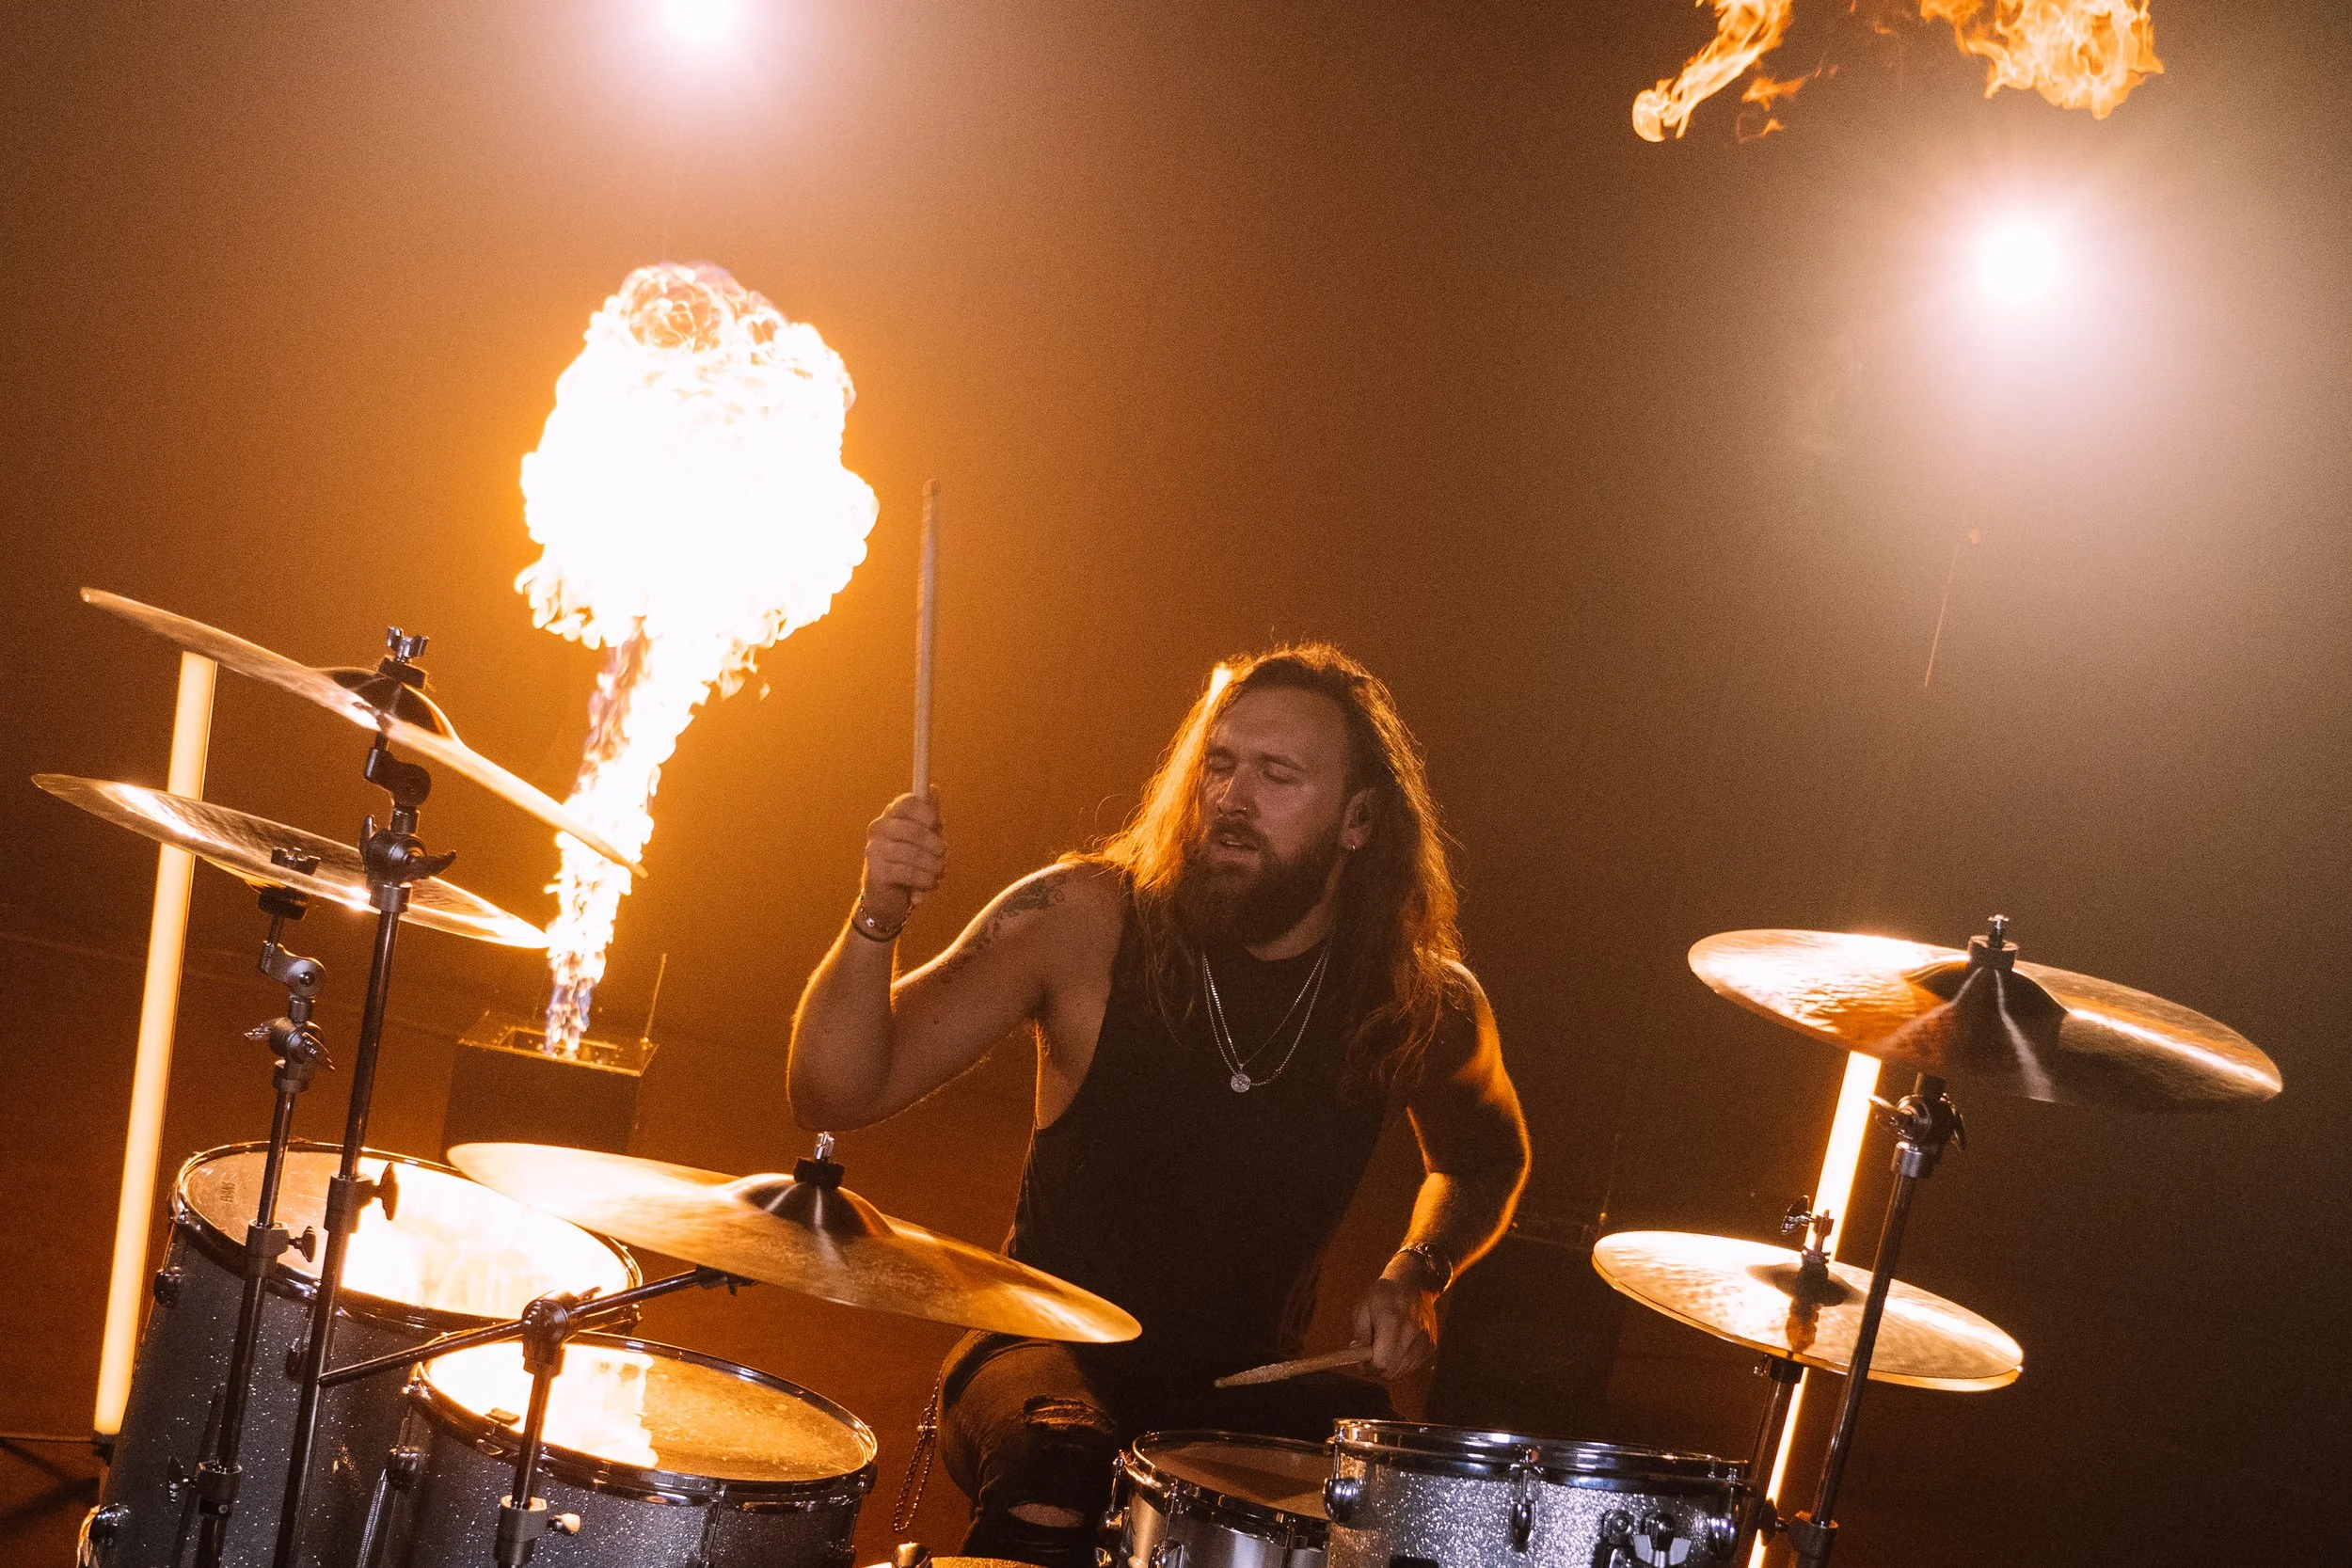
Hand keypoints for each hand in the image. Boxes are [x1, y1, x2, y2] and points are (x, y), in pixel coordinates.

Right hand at [860, 792, 943, 928]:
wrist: (887, 896)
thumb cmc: (908, 861)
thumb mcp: (922, 837)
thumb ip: (928, 815)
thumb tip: (933, 790)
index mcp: (890, 815)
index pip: (907, 803)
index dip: (926, 812)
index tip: (937, 824)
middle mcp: (879, 829)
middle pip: (913, 830)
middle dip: (935, 845)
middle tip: (943, 854)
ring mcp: (875, 850)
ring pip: (913, 854)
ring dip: (933, 865)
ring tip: (938, 872)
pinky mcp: (877, 872)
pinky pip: (908, 873)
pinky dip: (925, 880)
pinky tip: (930, 883)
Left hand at [1350, 1271, 1438, 1381]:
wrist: (1414, 1283)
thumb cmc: (1384, 1295)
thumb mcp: (1363, 1307)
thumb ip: (1360, 1333)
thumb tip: (1357, 1354)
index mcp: (1391, 1321)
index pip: (1381, 1362)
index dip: (1368, 1368)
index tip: (1361, 1364)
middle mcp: (1411, 1332)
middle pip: (1391, 1370)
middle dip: (1377, 1369)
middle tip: (1368, 1357)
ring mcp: (1423, 1340)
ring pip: (1401, 1371)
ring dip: (1389, 1366)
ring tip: (1383, 1347)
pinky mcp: (1430, 1346)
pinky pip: (1411, 1366)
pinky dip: (1401, 1362)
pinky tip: (1396, 1346)